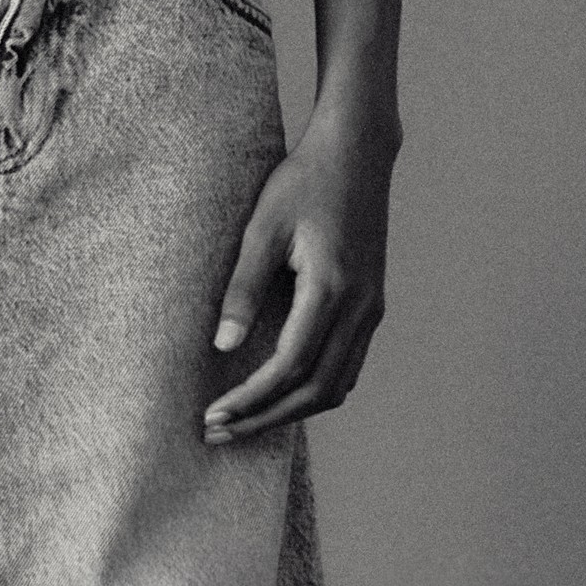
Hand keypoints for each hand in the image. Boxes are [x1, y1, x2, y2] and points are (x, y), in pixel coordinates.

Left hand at [204, 117, 394, 441]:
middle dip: (265, 417)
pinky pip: (347, 366)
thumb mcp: (261, 228)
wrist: (356, 154)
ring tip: (244, 421)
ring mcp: (372, 309)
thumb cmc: (303, 183)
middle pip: (316, 390)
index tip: (214, 414)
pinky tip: (279, 395)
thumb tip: (221, 346)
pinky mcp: (372, 306)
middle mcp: (361, 307)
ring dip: (291, 411)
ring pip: (337, 385)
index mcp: (332, 288)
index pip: (290, 365)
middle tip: (218, 431)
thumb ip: (242, 288)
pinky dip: (314, 391)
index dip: (251, 398)